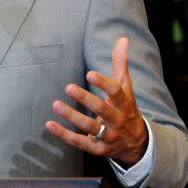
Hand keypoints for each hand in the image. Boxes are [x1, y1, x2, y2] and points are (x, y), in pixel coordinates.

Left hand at [45, 37, 147, 165]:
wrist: (138, 144)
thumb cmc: (126, 108)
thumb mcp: (126, 87)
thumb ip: (120, 64)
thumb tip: (123, 39)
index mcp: (124, 103)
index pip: (116, 92)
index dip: (104, 83)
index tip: (89, 74)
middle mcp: (117, 120)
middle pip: (102, 110)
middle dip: (86, 99)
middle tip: (68, 87)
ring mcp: (108, 136)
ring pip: (90, 127)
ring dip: (72, 116)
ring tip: (55, 104)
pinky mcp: (97, 149)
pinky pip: (80, 142)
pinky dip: (64, 135)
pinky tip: (49, 125)